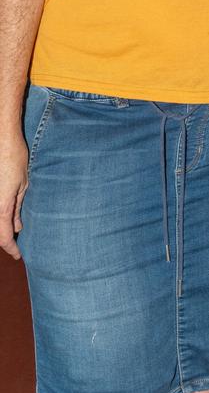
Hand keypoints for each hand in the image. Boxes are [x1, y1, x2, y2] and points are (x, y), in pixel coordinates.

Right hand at [0, 134, 27, 259]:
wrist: (2, 138)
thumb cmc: (15, 158)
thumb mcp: (23, 184)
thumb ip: (17, 208)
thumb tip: (17, 227)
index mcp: (0, 206)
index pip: (3, 237)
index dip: (11, 248)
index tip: (18, 255)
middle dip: (5, 240)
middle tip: (17, 245)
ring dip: (2, 227)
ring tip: (15, 229)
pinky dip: (0, 217)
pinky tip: (9, 215)